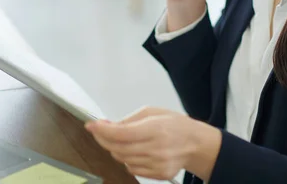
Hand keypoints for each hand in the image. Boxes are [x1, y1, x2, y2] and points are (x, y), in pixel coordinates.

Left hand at [85, 107, 221, 181]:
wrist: (196, 143)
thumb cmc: (174, 124)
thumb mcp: (152, 112)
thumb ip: (128, 120)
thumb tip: (107, 125)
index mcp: (155, 129)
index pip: (121, 133)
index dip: (102, 130)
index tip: (91, 125)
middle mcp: (156, 148)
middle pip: (118, 148)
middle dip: (103, 139)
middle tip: (98, 131)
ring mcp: (157, 164)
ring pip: (122, 159)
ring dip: (114, 149)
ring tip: (117, 139)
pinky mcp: (158, 174)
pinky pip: (131, 168)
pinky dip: (126, 159)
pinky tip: (132, 150)